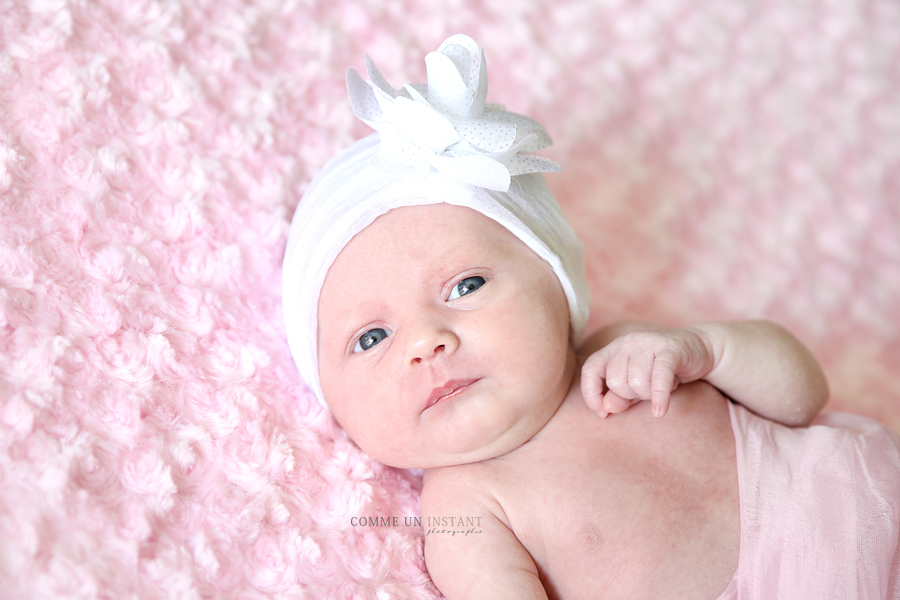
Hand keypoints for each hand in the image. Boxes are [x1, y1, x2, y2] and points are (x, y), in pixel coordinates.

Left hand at [580, 328, 714, 417]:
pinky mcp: (669, 349)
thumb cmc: (662, 372)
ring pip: (637, 382)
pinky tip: (661, 411)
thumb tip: (606, 408)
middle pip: (616, 381)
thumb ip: (620, 397)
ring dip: (650, 394)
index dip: (591, 394)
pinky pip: (659, 378)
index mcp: (613, 349)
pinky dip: (659, 398)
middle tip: (648, 391)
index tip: (602, 413)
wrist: (699, 351)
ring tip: (661, 387)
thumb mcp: (637, 387)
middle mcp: (627, 342)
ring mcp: (647, 342)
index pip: (590, 370)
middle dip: (632, 396)